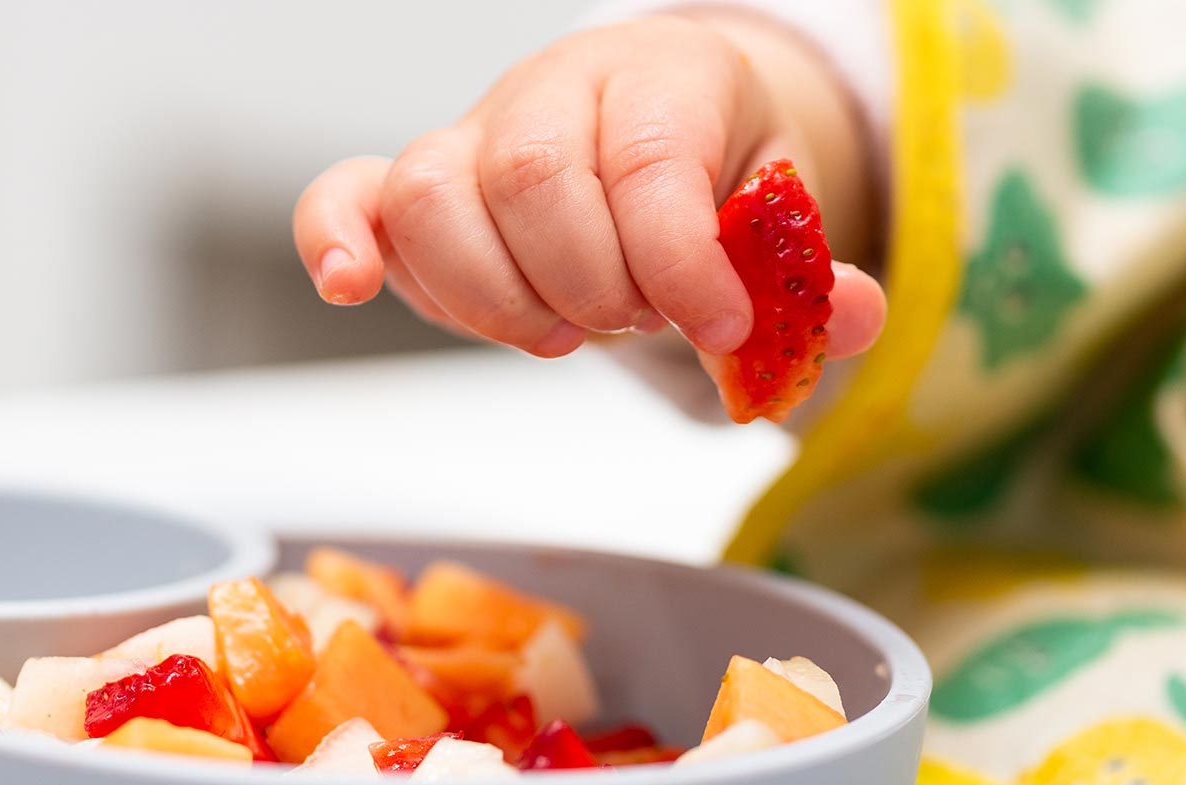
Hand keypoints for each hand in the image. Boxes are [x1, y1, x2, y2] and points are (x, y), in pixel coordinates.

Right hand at [292, 14, 885, 359]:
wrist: (658, 129)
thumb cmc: (716, 175)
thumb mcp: (784, 217)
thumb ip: (811, 274)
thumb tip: (849, 318)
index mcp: (665, 75)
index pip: (649, 159)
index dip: (678, 260)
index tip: (719, 328)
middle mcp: (556, 87)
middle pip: (535, 178)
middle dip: (591, 283)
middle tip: (633, 321)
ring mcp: (473, 133)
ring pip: (435, 194)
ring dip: (495, 296)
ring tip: (559, 333)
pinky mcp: (411, 185)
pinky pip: (346, 194)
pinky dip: (336, 240)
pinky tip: (352, 288)